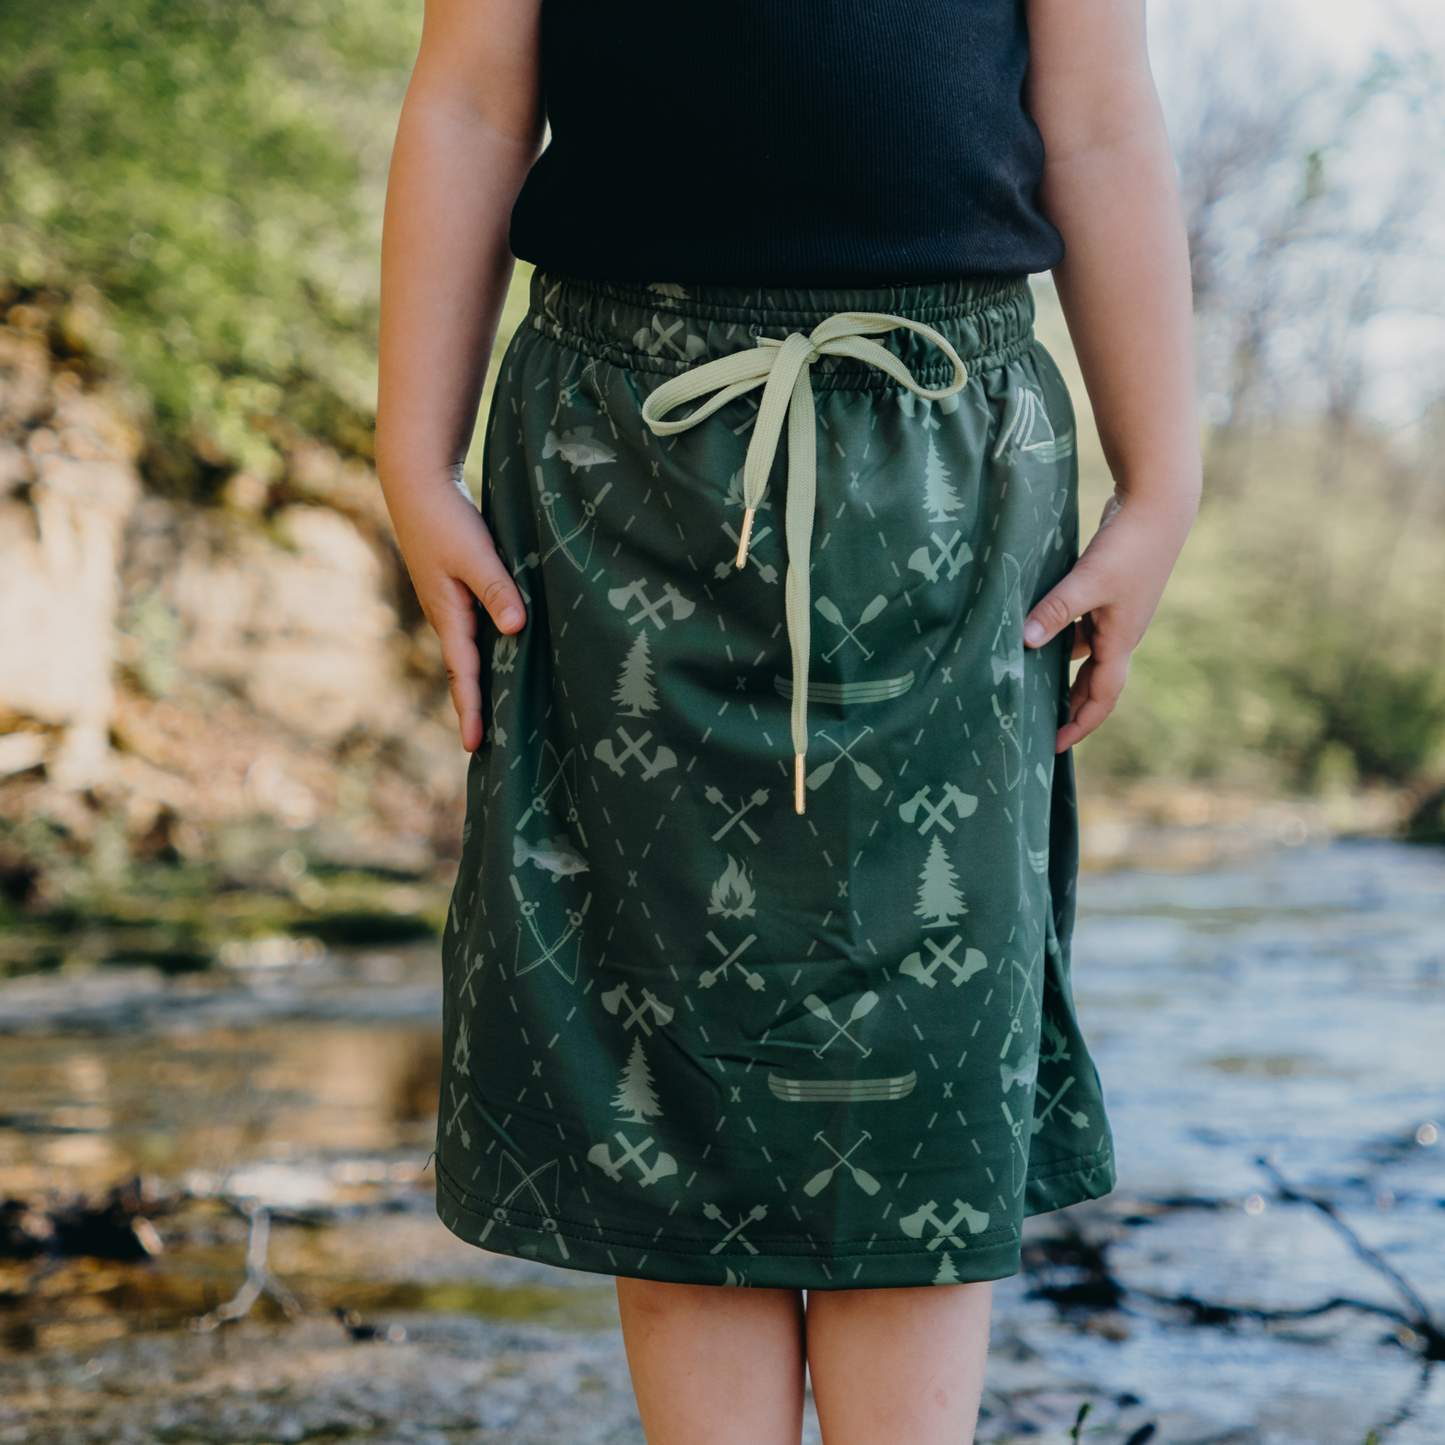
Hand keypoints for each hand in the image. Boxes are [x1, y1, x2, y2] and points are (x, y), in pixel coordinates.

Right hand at [388, 469, 525, 750]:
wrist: (417, 486)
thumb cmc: (446, 519)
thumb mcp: (476, 554)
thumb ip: (497, 589)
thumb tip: (514, 629)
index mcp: (449, 616)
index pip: (464, 675)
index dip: (471, 711)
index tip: (475, 748)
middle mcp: (448, 618)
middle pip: (465, 674)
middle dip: (475, 710)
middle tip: (490, 750)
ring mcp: (451, 606)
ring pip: (470, 655)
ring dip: (482, 685)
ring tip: (499, 717)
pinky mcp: (458, 591)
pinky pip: (475, 634)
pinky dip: (487, 655)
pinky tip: (504, 661)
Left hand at [1022, 489, 1193, 752]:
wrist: (1159, 506)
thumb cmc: (1128, 546)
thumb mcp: (1088, 581)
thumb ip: (1057, 610)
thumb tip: (1025, 641)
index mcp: (1120, 641)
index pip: (1101, 698)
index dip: (1080, 724)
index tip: (1055, 746)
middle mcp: (1120, 634)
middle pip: (1094, 683)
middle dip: (1070, 707)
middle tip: (1039, 726)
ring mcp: (1116, 614)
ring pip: (1085, 654)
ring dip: (1061, 670)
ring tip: (1027, 683)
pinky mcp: (1108, 593)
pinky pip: (1082, 628)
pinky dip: (1060, 636)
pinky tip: (1035, 632)